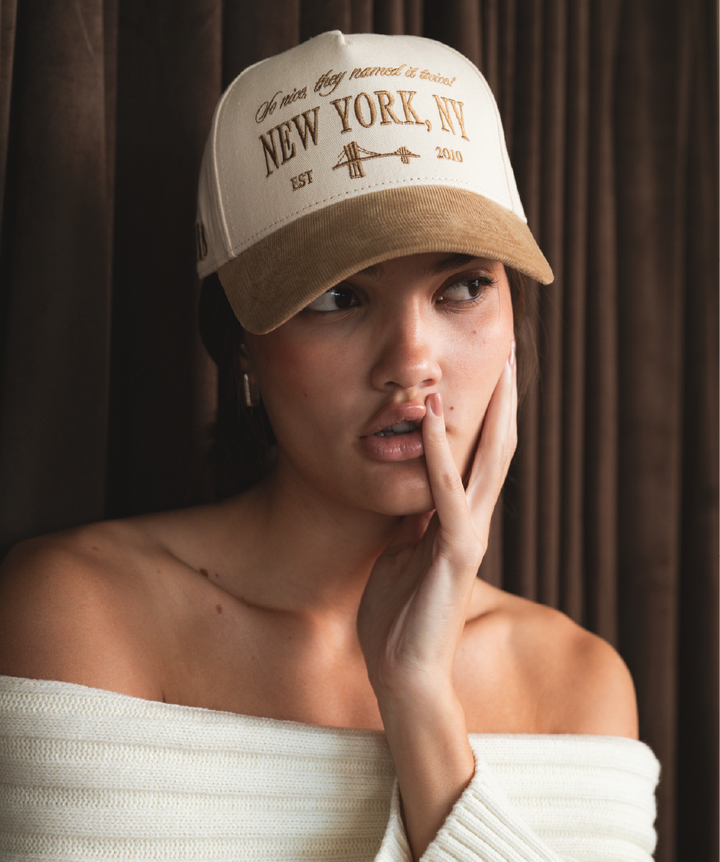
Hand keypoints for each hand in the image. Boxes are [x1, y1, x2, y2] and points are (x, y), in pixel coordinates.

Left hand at [357, 346, 517, 703]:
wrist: (403, 671)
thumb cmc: (398, 616)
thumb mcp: (402, 552)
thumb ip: (415, 519)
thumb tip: (412, 491)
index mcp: (459, 519)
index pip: (480, 457)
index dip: (486, 415)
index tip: (487, 376)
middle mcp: (472, 520)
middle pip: (498, 450)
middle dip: (505, 403)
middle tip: (510, 356)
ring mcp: (468, 534)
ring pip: (488, 462)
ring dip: (490, 413)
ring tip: (497, 369)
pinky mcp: (455, 550)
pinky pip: (447, 491)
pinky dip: (440, 451)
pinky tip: (434, 417)